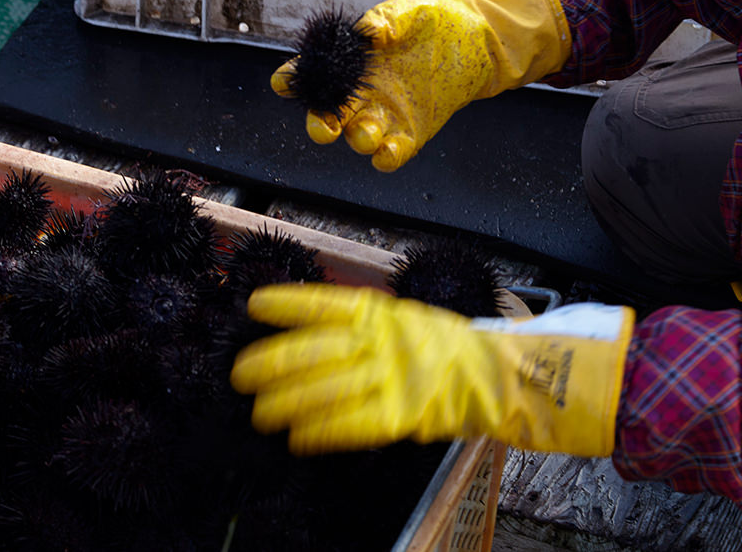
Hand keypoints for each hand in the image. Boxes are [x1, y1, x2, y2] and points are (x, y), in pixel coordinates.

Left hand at [229, 284, 632, 456]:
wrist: (501, 375)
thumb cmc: (449, 348)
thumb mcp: (406, 321)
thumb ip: (365, 327)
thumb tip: (312, 331)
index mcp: (385, 313)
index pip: (328, 303)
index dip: (290, 304)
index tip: (256, 306)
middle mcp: (385, 342)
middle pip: (316, 351)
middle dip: (273, 362)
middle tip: (240, 373)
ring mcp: (394, 378)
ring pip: (326, 390)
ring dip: (287, 403)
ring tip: (259, 413)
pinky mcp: (403, 415)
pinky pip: (351, 425)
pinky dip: (321, 432)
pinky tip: (298, 438)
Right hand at [271, 0, 570, 171]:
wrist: (472, 40)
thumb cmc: (431, 21)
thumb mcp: (409, 10)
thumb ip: (386, 19)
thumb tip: (371, 33)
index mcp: (349, 63)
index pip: (311, 73)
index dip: (293, 79)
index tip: (285, 81)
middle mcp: (360, 93)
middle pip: (327, 116)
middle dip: (320, 125)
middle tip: (322, 128)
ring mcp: (384, 115)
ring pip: (358, 137)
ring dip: (358, 139)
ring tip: (367, 133)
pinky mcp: (411, 132)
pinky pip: (390, 154)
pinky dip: (386, 157)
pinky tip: (388, 150)